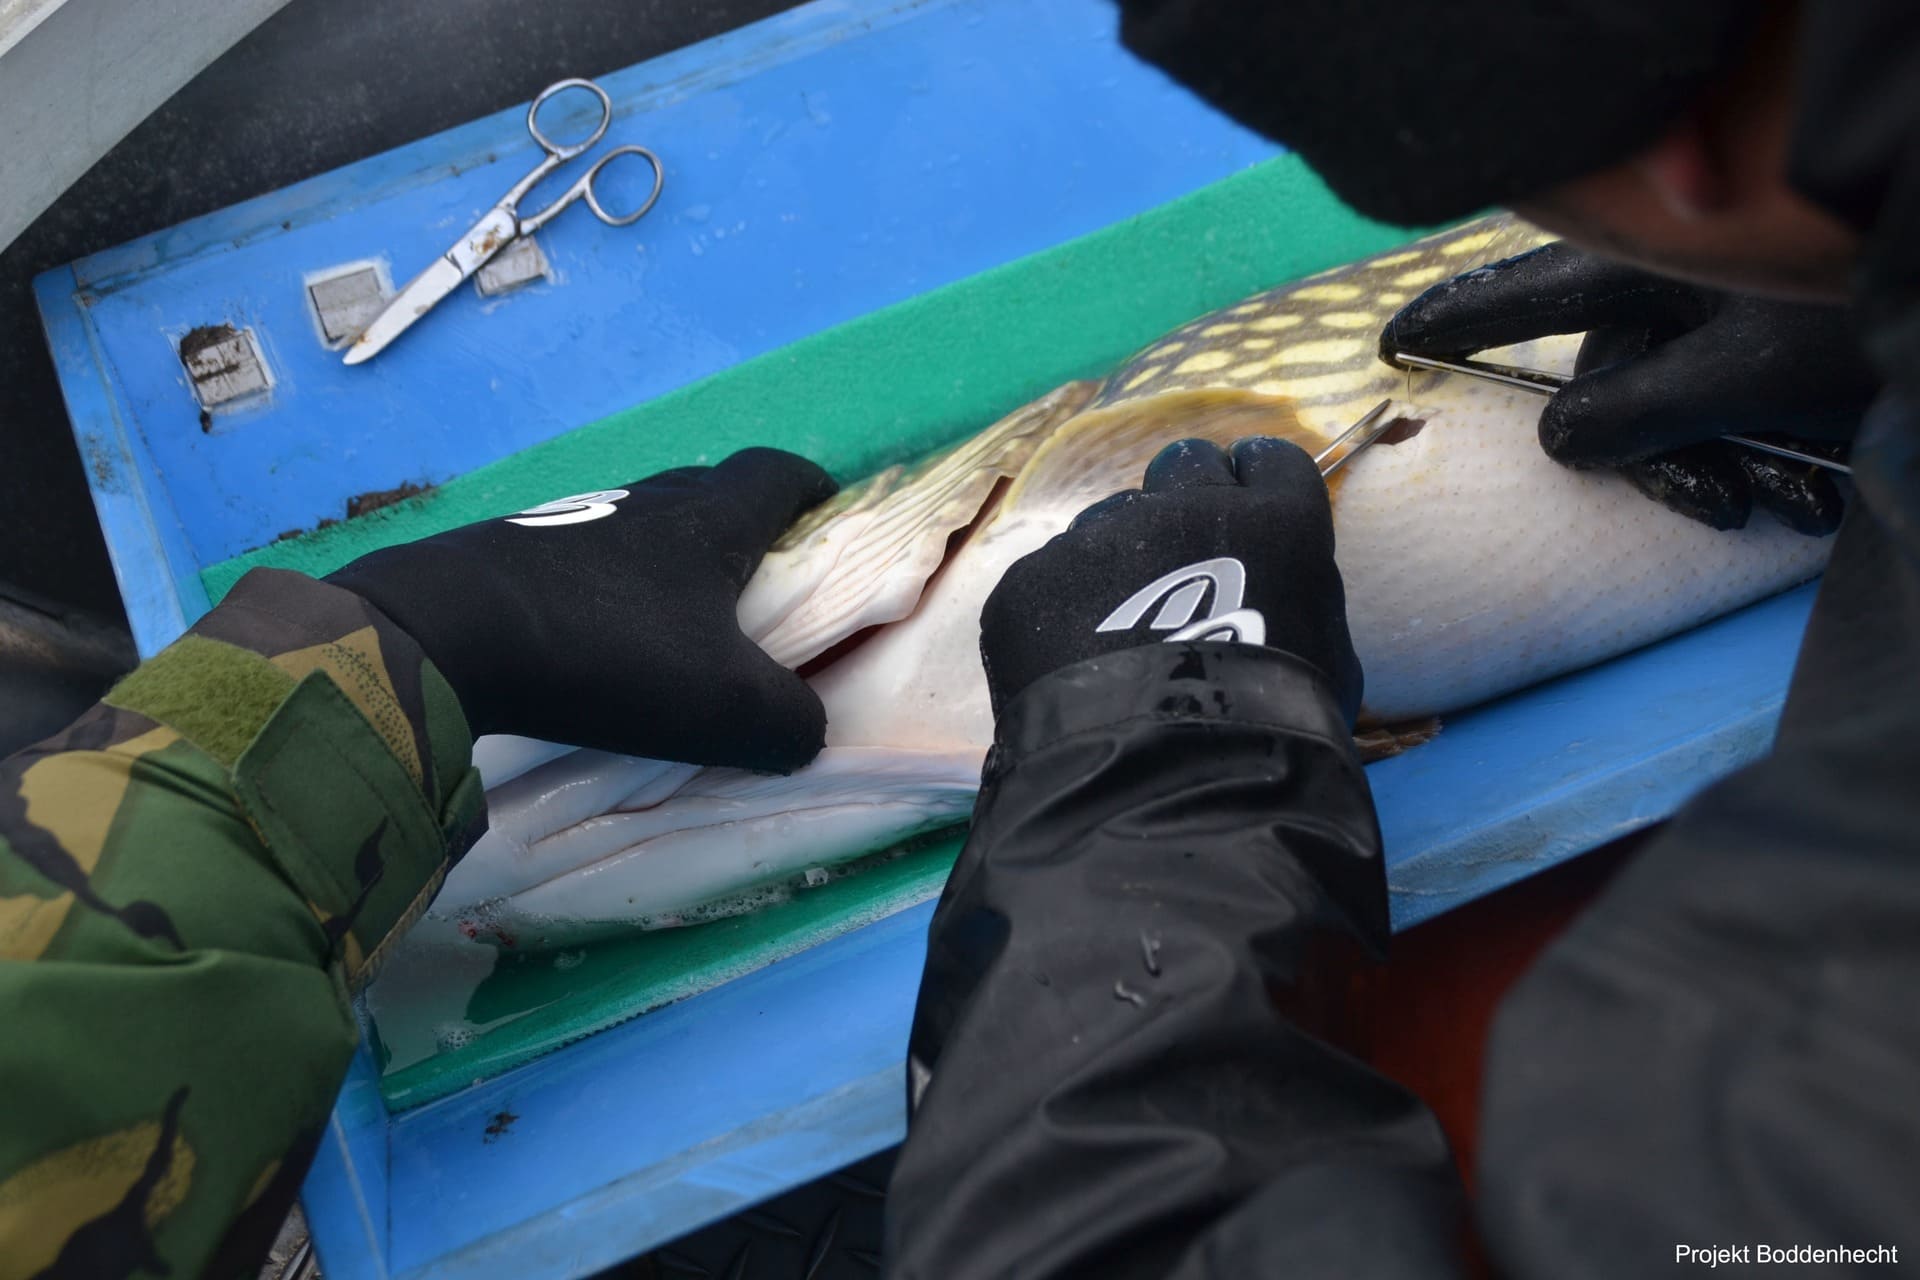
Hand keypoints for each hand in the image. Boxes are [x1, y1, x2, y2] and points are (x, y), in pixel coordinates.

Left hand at [327, 449, 837, 771]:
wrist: (446, 632)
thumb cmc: (610, 654)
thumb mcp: (726, 708)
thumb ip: (790, 722)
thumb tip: (808, 730)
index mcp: (709, 521)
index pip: (776, 474)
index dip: (810, 489)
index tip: (828, 513)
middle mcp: (646, 504)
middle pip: (709, 492)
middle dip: (743, 527)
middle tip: (758, 581)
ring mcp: (573, 521)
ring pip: (643, 526)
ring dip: (671, 561)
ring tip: (678, 620)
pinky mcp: (514, 551)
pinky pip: (584, 559)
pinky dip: (608, 589)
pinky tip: (598, 639)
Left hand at [980, 437, 1361, 724]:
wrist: (1165, 781)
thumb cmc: (1273, 732)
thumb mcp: (1326, 661)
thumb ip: (1299, 600)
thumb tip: (1282, 590)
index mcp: (1274, 521)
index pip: (1267, 460)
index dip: (1254, 484)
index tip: (1246, 510)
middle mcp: (1185, 507)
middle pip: (1183, 466)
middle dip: (1186, 499)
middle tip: (1183, 557)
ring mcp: (1100, 536)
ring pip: (1110, 522)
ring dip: (1120, 557)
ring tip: (1120, 630)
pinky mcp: (1035, 577)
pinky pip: (1053, 577)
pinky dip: (1063, 612)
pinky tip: (1075, 665)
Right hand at [1381, 241, 1879, 534]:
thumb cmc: (1844, 328)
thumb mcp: (1732, 380)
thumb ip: (1628, 414)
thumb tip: (1556, 438)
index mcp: (1646, 267)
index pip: (1519, 295)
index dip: (1453, 324)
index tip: (1391, 344)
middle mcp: (1675, 286)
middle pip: (1614, 381)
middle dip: (1665, 458)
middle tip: (1720, 503)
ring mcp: (1725, 313)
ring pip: (1681, 406)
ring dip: (1730, 467)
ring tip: (1794, 501)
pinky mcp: (1772, 344)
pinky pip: (1734, 406)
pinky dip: (1767, 452)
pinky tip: (1814, 491)